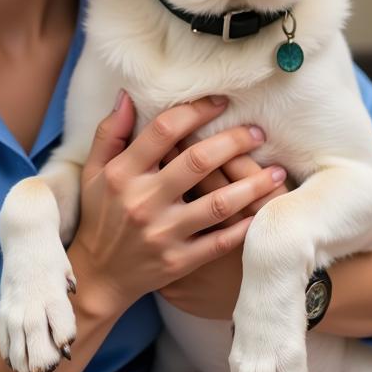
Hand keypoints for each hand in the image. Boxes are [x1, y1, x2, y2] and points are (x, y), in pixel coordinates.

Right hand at [66, 92, 286, 317]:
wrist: (97, 276)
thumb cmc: (100, 215)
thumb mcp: (94, 171)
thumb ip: (111, 132)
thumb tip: (129, 96)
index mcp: (122, 173)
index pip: (164, 131)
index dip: (196, 111)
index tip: (221, 102)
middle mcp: (143, 201)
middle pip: (198, 161)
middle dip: (234, 142)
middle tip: (258, 133)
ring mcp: (162, 234)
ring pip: (218, 204)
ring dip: (253, 185)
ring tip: (276, 171)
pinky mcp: (178, 262)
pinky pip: (220, 242)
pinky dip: (245, 227)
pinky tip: (264, 211)